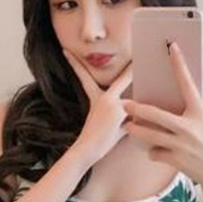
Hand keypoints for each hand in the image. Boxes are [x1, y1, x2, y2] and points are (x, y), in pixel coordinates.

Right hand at [63, 48, 132, 165]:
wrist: (87, 150)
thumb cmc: (97, 143)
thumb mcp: (109, 126)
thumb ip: (122, 116)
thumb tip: (136, 115)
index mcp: (96, 98)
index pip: (85, 78)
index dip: (75, 65)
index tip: (65, 51)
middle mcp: (104, 98)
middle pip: (122, 80)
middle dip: (132, 69)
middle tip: (137, 54)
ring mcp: (113, 103)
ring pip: (133, 108)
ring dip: (132, 120)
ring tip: (122, 131)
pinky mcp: (120, 111)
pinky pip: (136, 118)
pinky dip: (135, 127)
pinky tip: (125, 133)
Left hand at [122, 42, 202, 195]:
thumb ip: (189, 117)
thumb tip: (170, 109)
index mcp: (199, 113)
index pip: (188, 83)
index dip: (179, 64)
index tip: (172, 47)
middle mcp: (189, 127)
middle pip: (156, 114)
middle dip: (138, 108)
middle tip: (124, 104)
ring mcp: (182, 144)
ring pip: (150, 135)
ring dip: (137, 131)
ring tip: (128, 127)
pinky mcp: (177, 160)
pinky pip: (156, 153)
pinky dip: (154, 153)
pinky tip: (155, 152)